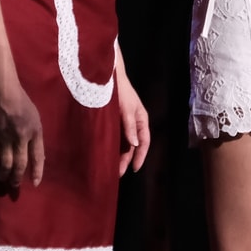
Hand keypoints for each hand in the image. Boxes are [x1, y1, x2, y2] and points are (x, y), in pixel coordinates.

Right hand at [0, 80, 44, 189]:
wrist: (2, 92)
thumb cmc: (21, 102)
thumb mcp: (35, 118)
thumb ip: (34, 136)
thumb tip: (34, 154)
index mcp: (35, 132)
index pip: (38, 156)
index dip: (38, 171)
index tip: (36, 183)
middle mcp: (21, 137)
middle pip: (20, 164)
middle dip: (17, 178)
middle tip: (14, 187)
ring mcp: (5, 138)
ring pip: (4, 163)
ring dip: (4, 174)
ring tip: (3, 181)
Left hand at [115, 55, 150, 176]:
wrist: (107, 76)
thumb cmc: (120, 91)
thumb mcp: (126, 109)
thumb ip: (130, 126)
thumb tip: (135, 145)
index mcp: (141, 119)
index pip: (144, 142)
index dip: (140, 156)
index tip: (134, 169)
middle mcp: (134, 122)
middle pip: (133, 145)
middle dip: (127, 160)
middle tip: (117, 174)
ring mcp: (124, 122)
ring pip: (124, 142)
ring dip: (119, 155)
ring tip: (111, 168)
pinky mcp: (114, 120)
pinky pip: (116, 137)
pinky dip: (113, 146)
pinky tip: (106, 153)